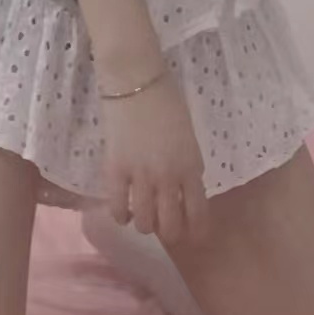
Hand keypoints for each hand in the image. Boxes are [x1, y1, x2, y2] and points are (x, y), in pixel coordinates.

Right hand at [100, 69, 208, 246]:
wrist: (135, 79)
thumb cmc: (166, 98)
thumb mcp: (188, 134)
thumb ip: (187, 162)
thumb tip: (183, 183)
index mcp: (191, 166)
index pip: (197, 212)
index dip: (195, 230)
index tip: (193, 235)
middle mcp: (168, 178)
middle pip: (171, 225)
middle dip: (170, 233)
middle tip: (165, 227)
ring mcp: (141, 176)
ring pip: (145, 223)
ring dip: (146, 225)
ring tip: (142, 217)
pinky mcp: (116, 170)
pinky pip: (118, 207)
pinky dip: (121, 215)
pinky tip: (123, 211)